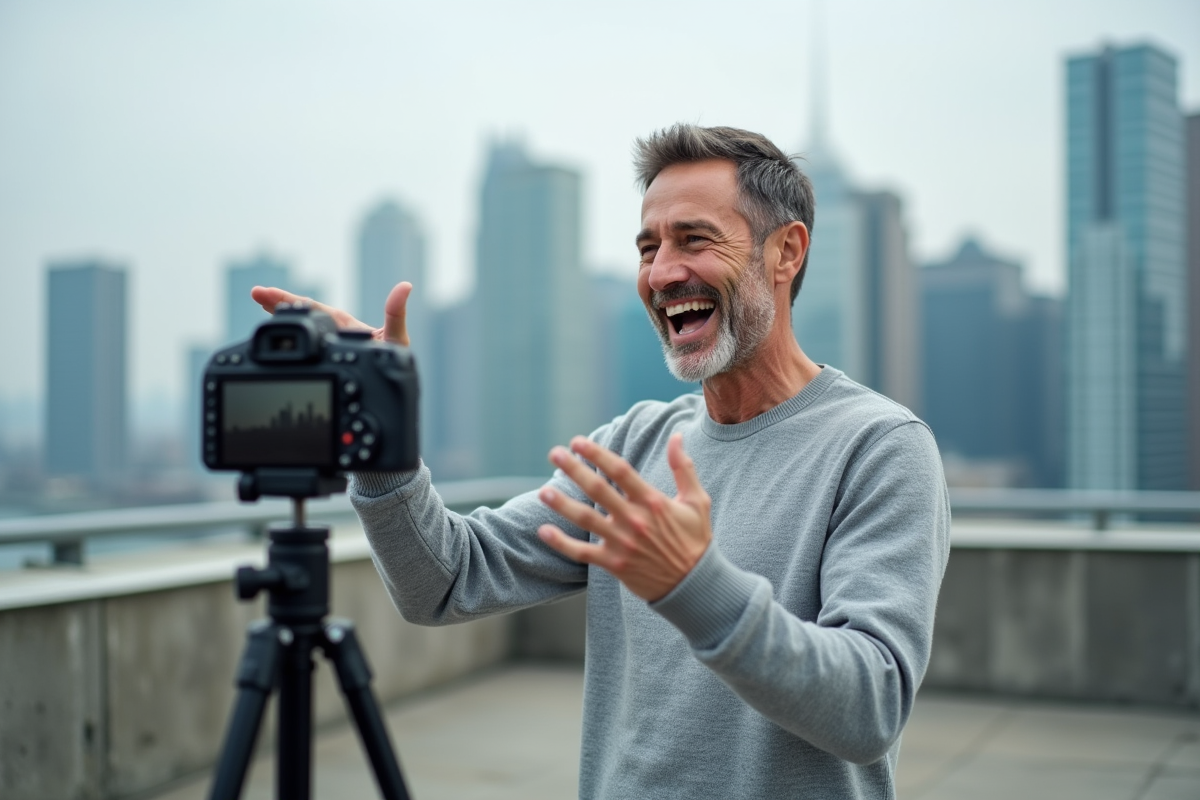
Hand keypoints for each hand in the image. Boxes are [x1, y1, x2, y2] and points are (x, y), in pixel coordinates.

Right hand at [249, 282, 412, 345]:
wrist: (394, 386)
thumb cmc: (396, 361)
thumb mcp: (396, 340)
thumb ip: (395, 315)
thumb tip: (405, 286)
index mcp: (346, 325)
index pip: (314, 308)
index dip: (291, 299)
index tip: (267, 292)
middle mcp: (335, 331)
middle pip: (302, 313)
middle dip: (278, 302)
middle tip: (255, 292)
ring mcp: (329, 344)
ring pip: (300, 326)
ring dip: (278, 314)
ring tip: (258, 302)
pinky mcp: (327, 357)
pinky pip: (304, 343)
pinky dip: (286, 333)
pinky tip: (271, 326)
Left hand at [537, 433, 711, 601]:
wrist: (695, 585)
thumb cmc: (695, 540)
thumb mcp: (697, 501)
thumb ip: (683, 468)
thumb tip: (676, 436)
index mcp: (653, 501)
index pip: (620, 471)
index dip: (597, 454)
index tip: (578, 442)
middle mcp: (635, 520)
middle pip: (598, 490)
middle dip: (574, 469)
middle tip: (554, 454)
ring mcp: (622, 543)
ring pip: (586, 520)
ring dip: (562, 504)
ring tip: (543, 491)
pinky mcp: (614, 565)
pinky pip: (582, 553)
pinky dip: (561, 543)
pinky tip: (543, 530)